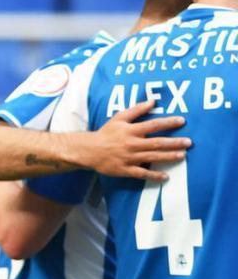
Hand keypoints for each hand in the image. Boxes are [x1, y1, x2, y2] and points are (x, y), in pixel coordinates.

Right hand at [72, 100, 190, 180]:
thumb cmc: (106, 133)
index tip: (182, 120)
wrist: (89, 150)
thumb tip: (152, 101)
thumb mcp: (118, 118)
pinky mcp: (125, 169)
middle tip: (188, 142)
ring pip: (152, 157)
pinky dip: (154, 175)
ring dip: (168, 156)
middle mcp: (131, 144)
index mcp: (130, 131)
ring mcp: (129, 158)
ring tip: (182, 155)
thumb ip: (136, 110)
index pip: (152, 125)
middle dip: (174, 142)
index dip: (168, 122)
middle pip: (156, 142)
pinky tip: (165, 176)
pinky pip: (142, 173)